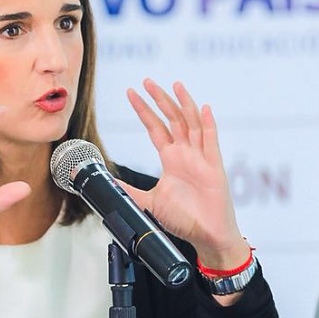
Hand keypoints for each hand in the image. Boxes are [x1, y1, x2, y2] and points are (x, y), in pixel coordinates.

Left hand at [123, 79, 249, 269]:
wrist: (206, 236)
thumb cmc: (183, 220)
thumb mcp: (148, 202)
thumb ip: (127, 190)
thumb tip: (103, 182)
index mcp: (171, 159)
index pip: (156, 128)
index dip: (144, 110)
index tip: (132, 93)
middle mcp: (186, 154)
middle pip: (173, 119)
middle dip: (160, 100)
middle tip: (147, 81)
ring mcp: (201, 158)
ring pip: (192, 124)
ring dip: (184, 104)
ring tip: (174, 85)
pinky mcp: (214, 168)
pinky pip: (212, 142)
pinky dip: (209, 124)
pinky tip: (204, 109)